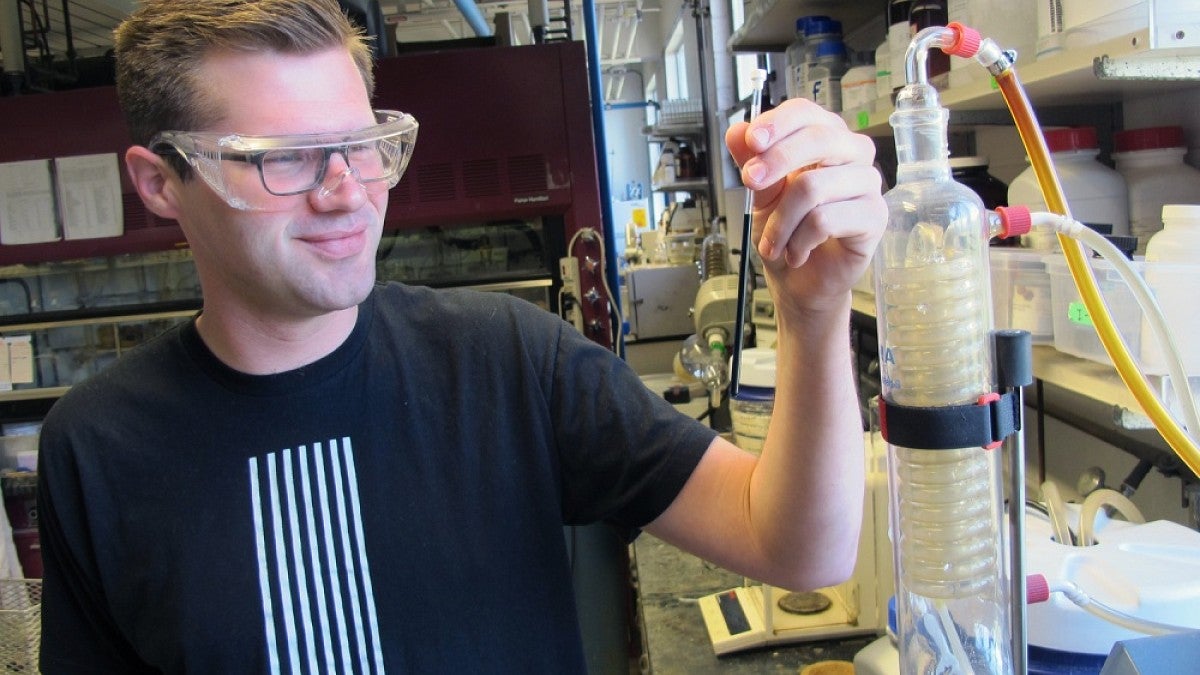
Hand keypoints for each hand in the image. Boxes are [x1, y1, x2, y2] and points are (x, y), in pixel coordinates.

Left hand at [725, 97, 885, 313]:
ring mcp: (867, 185)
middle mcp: (852, 156)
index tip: (752, 141)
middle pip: (820, 139)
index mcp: (825, 140)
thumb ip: (752, 162)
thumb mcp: (761, 195)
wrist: (799, 282)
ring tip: (772, 244)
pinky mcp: (875, 217)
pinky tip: (796, 254)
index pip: (807, 113)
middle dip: (776, 162)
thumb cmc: (786, 234)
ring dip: (782, 221)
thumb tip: (736, 130)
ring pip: (814, 186)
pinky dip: (799, 241)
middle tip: (750, 183)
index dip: (778, 123)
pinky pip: (826, 220)